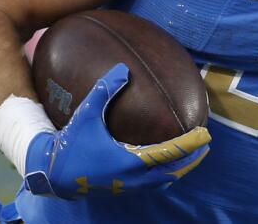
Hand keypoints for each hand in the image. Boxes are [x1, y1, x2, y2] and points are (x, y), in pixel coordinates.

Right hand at [22, 63, 210, 198]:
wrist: (52, 175)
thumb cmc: (69, 144)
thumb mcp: (86, 115)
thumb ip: (104, 90)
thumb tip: (122, 68)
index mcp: (128, 160)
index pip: (169, 153)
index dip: (189, 144)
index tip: (205, 134)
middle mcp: (132, 177)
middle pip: (173, 171)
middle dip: (191, 158)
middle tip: (205, 144)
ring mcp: (128, 185)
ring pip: (164, 180)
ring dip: (180, 168)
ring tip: (191, 154)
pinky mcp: (122, 188)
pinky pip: (152, 184)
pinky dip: (164, 174)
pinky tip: (165, 163)